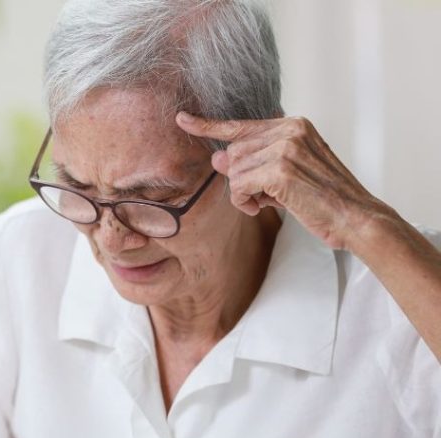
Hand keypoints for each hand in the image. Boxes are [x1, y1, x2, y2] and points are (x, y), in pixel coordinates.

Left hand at [176, 111, 393, 250]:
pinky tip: (263, 207)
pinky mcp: (280, 169)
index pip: (241, 124)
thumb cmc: (322, 199)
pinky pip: (239, 186)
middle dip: (241, 179)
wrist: (355, 217)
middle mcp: (289, 129)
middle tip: (265, 195)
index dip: (207, 126)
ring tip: (270, 202)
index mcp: (293, 125)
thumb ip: (253, 163)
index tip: (182, 119)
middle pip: (233, 153)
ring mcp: (285, 147)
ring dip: (244, 194)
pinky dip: (245, 202)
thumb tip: (217, 157)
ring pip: (234, 171)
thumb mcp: (285, 175)